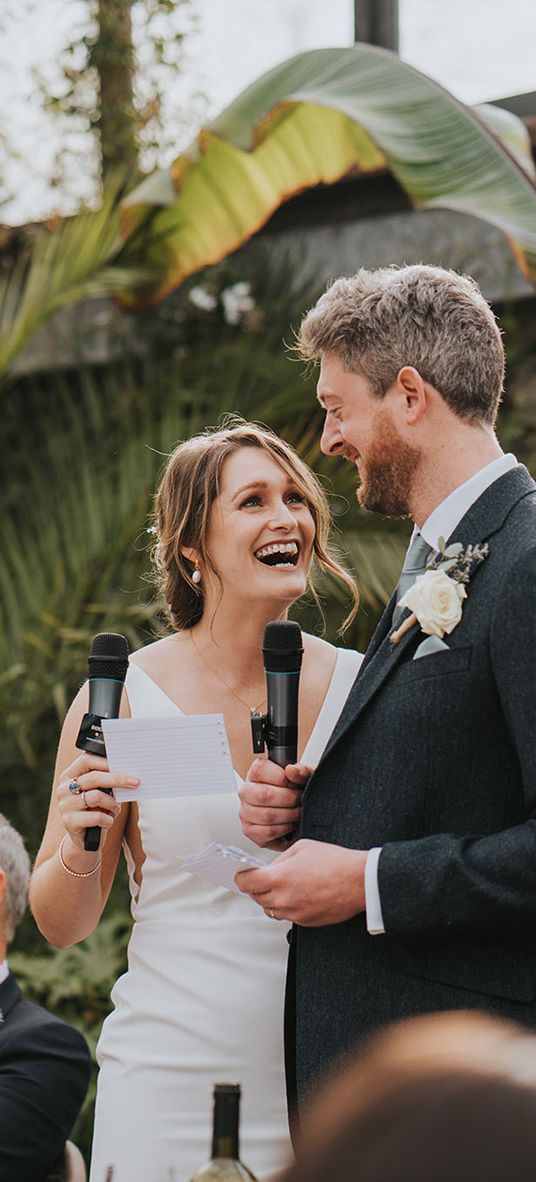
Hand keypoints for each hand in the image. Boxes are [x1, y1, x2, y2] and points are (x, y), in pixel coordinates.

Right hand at [57, 753, 138, 851]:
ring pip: (96, 797)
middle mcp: (64, 789)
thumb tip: (129, 774)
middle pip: (93, 778)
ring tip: (115, 809)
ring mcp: (65, 805)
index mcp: (69, 776)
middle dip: (117, 779)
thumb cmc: (96, 810)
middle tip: (136, 782)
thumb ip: (107, 782)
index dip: (105, 762)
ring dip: (112, 803)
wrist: (86, 840)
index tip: (123, 765)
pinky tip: (107, 822)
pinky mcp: (69, 822)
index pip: (86, 760)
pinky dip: (108, 819)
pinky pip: (96, 816)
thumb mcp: (101, 793)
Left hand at [236, 838, 366, 925]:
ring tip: (285, 886)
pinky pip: (288, 916)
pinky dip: (288, 906)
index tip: (242, 875)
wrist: (358, 881)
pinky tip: (299, 894)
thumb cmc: (334, 862)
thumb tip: (271, 868)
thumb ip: (280, 860)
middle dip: (257, 888)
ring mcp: (294, 913)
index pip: (246, 883)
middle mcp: (283, 899)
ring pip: (271, 909)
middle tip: (264, 879)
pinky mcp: (306, 922)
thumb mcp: (301, 848)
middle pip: (256, 898)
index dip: (242, 878)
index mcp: (278, 877)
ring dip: (272, 899)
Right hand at [239, 759, 309, 848]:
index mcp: (257, 774)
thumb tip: (291, 770)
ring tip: (297, 812)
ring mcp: (246, 812)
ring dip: (289, 815)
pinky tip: (290, 824)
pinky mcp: (250, 831)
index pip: (260, 770)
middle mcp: (247, 791)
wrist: (301, 819)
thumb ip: (302, 771)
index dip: (281, 777)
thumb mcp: (305, 779)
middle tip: (300, 800)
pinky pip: (268, 831)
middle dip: (289, 799)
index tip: (293, 783)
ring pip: (267, 815)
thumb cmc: (298, 796)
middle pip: (264, 794)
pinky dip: (284, 829)